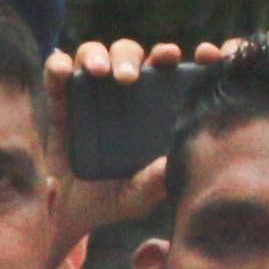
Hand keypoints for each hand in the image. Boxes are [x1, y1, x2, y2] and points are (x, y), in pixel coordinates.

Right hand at [47, 37, 246, 248]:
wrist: (68, 214)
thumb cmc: (113, 199)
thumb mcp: (138, 196)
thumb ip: (154, 182)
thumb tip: (172, 162)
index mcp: (153, 108)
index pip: (176, 71)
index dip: (195, 57)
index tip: (210, 54)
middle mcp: (123, 94)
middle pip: (131, 54)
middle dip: (133, 57)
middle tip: (130, 78)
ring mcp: (90, 94)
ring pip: (96, 54)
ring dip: (99, 55)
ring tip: (101, 74)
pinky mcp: (59, 101)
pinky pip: (58, 71)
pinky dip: (59, 65)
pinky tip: (64, 70)